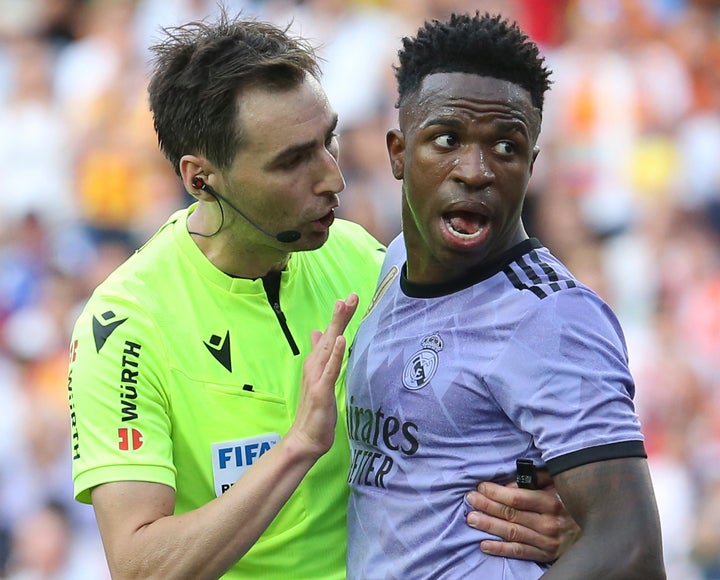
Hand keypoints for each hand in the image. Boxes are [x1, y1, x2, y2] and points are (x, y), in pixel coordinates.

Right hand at [288, 294, 358, 458]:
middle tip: (351, 296)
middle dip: (340, 316)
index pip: (330, 335)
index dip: (339, 318)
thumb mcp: (321, 378)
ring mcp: (317, 377)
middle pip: (329, 336)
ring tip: (343, 307)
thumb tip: (318, 333)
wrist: (305, 437)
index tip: (348, 299)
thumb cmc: (315, 410)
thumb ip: (321, 356)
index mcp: (317, 363)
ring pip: (328, 347)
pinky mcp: (321, 390)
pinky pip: (330, 369)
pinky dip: (334, 353)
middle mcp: (315, 365)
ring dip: (336, 327)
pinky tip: (339, 340)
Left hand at [465, 470, 580, 561]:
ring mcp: (547, 541)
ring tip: (471, 519)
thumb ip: (539, 479)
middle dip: (487, 506)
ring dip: (489, 526)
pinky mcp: (547, 555)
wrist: (600, 531)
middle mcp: (549, 523)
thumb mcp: (561, 484)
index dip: (496, 492)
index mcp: (552, 502)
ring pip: (512, 533)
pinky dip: (501, 549)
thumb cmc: (574, 501)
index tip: (480, 487)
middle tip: (470, 500)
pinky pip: (520, 552)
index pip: (517, 497)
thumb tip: (513, 481)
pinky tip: (484, 544)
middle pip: (511, 514)